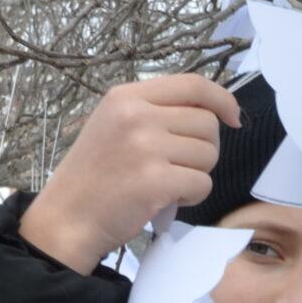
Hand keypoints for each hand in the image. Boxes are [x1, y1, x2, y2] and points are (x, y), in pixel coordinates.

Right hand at [19, 75, 241, 272]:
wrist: (67, 218)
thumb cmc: (96, 175)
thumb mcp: (115, 125)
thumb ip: (156, 112)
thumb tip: (215, 111)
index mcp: (126, 96)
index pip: (193, 84)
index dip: (222, 100)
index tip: (233, 118)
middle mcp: (136, 115)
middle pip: (207, 123)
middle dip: (203, 149)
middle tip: (175, 166)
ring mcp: (145, 146)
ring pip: (209, 154)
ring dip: (196, 174)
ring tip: (164, 183)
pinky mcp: (155, 180)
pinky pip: (203, 183)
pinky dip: (192, 196)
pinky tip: (166, 199)